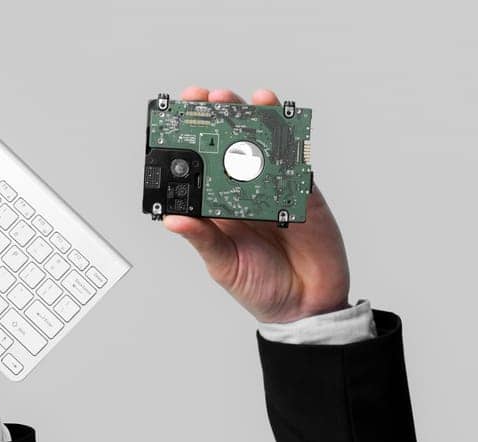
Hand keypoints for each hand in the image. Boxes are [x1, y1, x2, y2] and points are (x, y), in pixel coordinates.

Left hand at [164, 87, 350, 323]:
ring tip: (242, 99)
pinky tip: (281, 120)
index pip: (201, 167)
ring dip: (254, 120)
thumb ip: (202, 239)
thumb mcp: (222, 265)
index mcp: (218, 209)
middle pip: (232, 148)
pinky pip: (297, 161)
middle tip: (209, 97)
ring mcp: (275, 190)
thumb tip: (172, 220)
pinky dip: (290, 139)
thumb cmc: (259, 288)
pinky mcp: (305, 194)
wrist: (305, 308)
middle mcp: (244, 194)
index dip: (191, 141)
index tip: (177, 117)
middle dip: (221, 119)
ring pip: (265, 147)